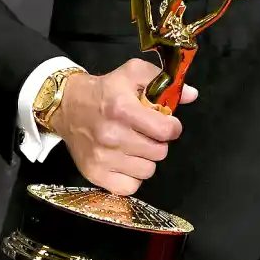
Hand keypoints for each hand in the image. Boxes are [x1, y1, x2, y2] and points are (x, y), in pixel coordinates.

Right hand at [52, 58, 197, 195]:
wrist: (67, 106)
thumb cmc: (105, 89)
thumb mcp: (133, 72)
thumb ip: (163, 80)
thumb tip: (191, 95)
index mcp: (123, 109)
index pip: (166, 130)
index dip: (172, 127)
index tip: (165, 123)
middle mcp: (113, 135)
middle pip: (160, 152)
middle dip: (158, 142)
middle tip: (146, 133)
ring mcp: (103, 158)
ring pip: (148, 171)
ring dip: (146, 159)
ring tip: (134, 145)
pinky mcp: (95, 174)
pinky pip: (131, 187)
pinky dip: (132, 176)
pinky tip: (125, 160)